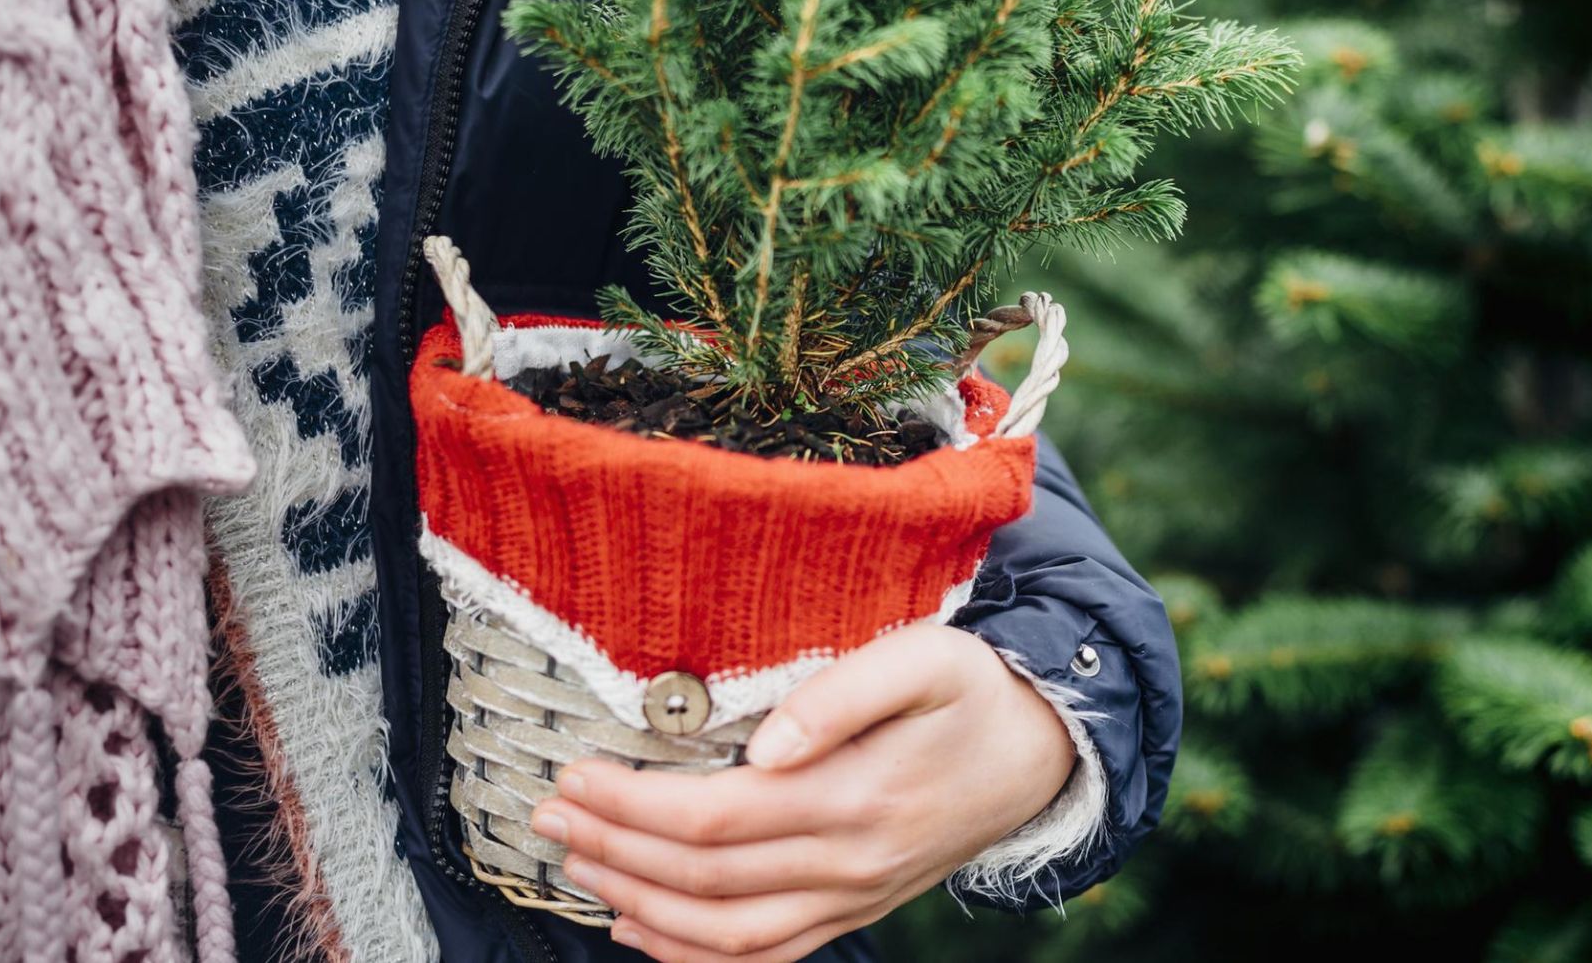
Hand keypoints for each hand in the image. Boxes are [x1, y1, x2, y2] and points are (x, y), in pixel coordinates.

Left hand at [530, 622, 1075, 961]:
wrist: (1043, 753)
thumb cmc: (976, 691)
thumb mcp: (925, 658)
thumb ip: (843, 692)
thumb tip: (763, 745)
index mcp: (859, 797)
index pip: (718, 817)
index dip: (635, 804)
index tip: (575, 775)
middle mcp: (850, 863)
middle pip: (704, 878)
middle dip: (613, 849)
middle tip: (548, 815)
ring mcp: (852, 898)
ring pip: (724, 934)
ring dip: (638, 906)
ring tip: (577, 866)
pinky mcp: (853, 911)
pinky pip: (762, 956)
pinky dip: (691, 957)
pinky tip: (639, 930)